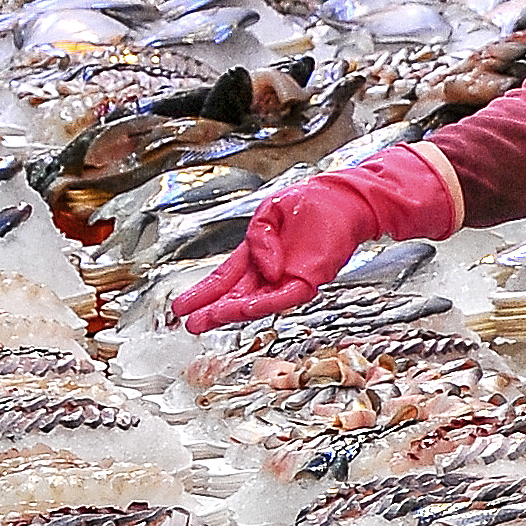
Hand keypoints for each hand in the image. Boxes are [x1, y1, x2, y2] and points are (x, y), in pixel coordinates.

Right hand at [175, 150, 458, 333]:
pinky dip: (263, 303)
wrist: (343, 201)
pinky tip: (242, 309)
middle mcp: (269, 271)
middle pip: (234, 295)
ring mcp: (286, 279)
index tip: (181, 307)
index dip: (202, 292)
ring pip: (254, 302)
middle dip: (211, 310)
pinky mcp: (307, 281)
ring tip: (206, 320)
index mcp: (256, 253)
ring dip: (230, 312)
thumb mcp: (270, 213)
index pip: (224, 277)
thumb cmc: (310, 204)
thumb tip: (263, 268)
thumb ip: (258, 238)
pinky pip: (281, 297)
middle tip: (188, 324)